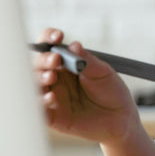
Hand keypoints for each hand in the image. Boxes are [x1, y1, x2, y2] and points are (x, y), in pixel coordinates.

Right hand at [33, 28, 138, 144]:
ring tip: (51, 76)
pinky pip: (39, 109)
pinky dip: (40, 102)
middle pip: (38, 64)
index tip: (57, 36)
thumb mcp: (103, 72)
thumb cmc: (112, 92)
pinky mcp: (53, 116)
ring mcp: (53, 96)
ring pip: (33, 85)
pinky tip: (51, 97)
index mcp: (66, 63)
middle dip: (44, 59)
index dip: (48, 39)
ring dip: (39, 78)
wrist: (120, 118)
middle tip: (55, 60)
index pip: (50, 47)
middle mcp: (56, 78)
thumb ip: (88, 60)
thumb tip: (74, 45)